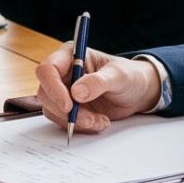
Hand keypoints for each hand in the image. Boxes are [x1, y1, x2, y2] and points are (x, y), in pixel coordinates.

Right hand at [32, 46, 164, 135]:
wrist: (138, 93)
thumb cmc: (129, 76)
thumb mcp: (119, 75)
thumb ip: (98, 82)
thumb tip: (76, 93)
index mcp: (70, 56)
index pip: (48, 69)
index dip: (53, 88)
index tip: (69, 105)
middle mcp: (63, 73)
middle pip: (45, 92)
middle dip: (66, 110)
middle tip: (89, 119)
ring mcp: (64, 92)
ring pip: (52, 110)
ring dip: (76, 120)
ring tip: (100, 120)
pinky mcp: (69, 108)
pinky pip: (63, 121)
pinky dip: (80, 126)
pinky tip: (99, 121)